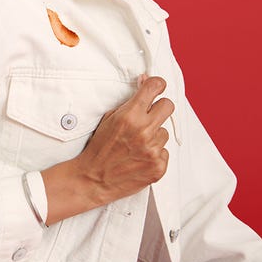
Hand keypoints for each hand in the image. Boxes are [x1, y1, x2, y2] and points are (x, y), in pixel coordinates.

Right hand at [42, 76, 172, 223]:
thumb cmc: (99, 149)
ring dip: (154, 136)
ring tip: (137, 145)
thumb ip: (130, 102)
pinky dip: (155, 154)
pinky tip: (140, 158)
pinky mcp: (158, 166)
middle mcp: (144, 131)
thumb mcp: (109, 118)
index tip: (157, 88)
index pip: (155, 87)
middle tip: (149, 116)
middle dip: (159, 108)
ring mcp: (153, 150)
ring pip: (165, 132)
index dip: (157, 85)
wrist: (93, 179)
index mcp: (130, 116)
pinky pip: (165, 152)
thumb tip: (144, 82)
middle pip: (168, 106)